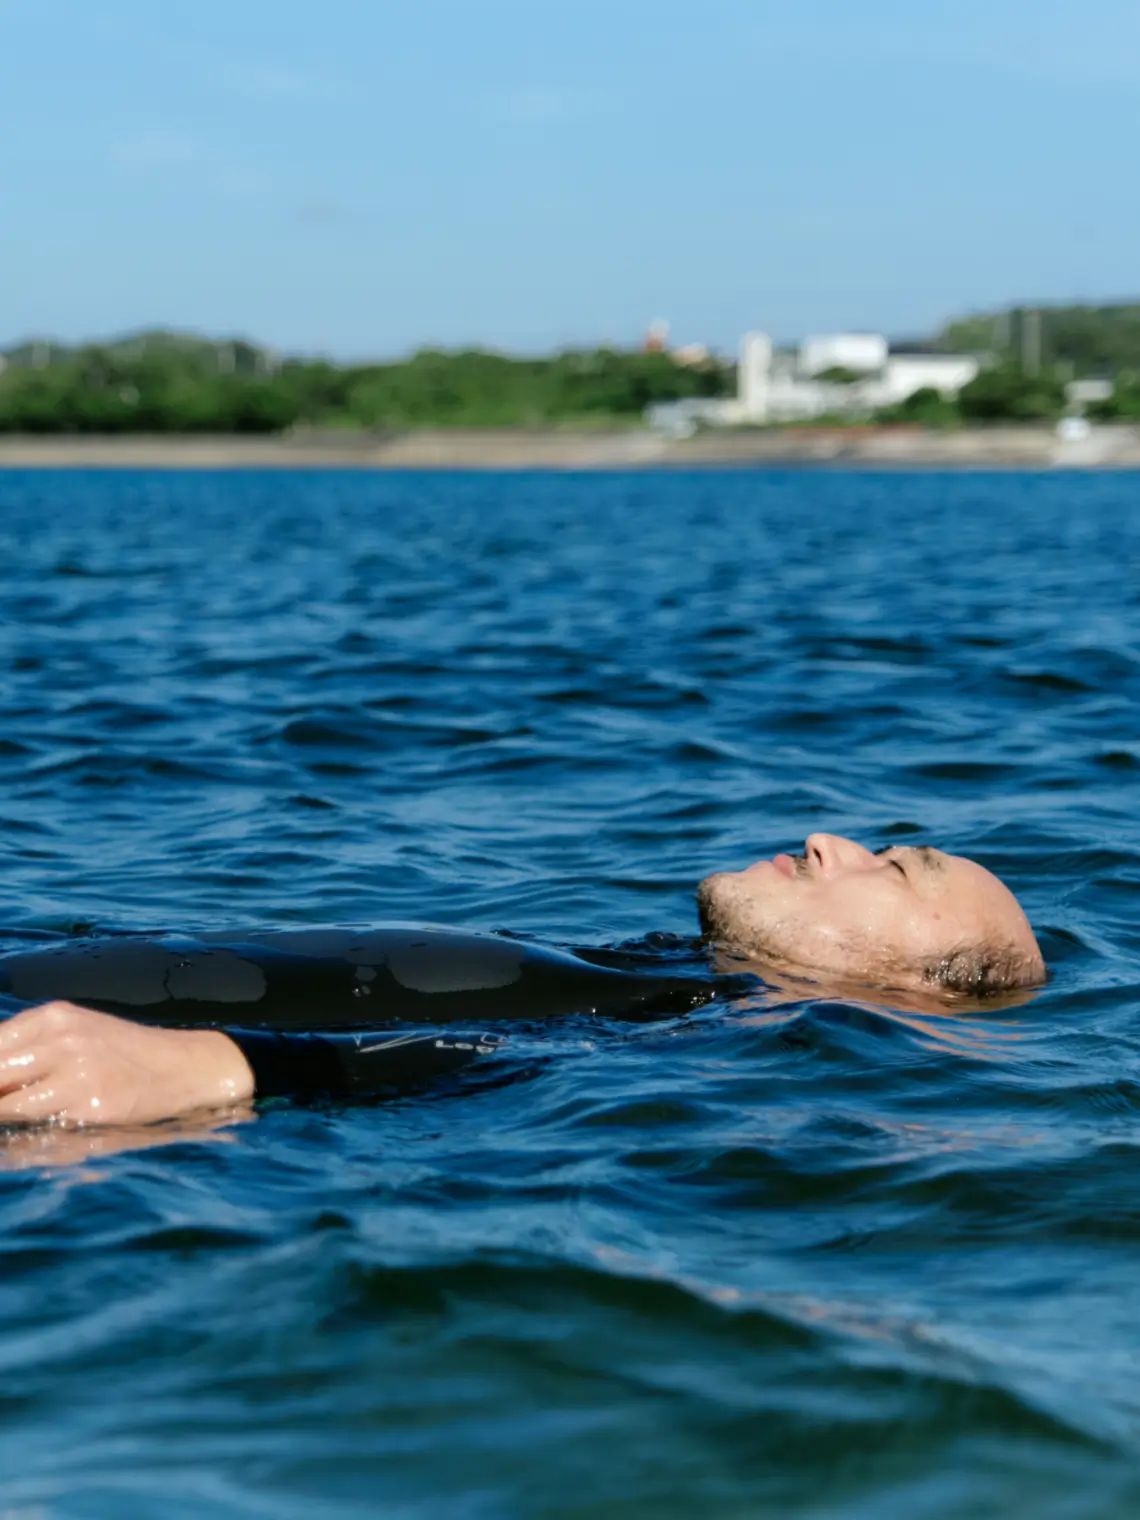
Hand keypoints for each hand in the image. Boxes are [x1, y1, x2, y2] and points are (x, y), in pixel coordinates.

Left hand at [0, 1002, 254, 1126]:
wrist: (186, 1066)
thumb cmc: (123, 1053)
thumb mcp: (77, 1033)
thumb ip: (29, 1048)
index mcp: (54, 1017)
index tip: (0, 1089)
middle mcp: (63, 1039)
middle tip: (6, 1106)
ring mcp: (78, 1074)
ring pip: (6, 1107)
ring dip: (6, 1117)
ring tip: (22, 1119)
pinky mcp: (93, 1108)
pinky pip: (39, 1130)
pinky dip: (29, 1138)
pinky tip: (38, 1135)